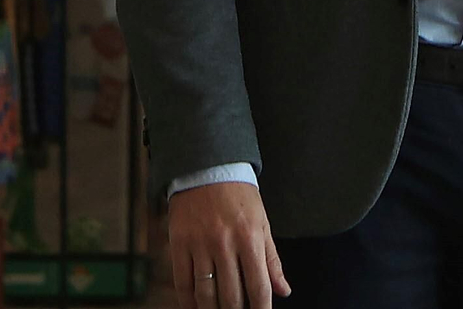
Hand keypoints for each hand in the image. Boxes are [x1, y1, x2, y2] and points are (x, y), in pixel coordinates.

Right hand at [169, 181, 290, 308]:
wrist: (207, 168)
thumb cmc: (239, 196)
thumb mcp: (262, 223)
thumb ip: (272, 260)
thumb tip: (284, 290)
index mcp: (250, 237)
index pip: (259, 286)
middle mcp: (225, 243)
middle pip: (231, 296)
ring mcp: (200, 244)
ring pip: (206, 294)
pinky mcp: (179, 244)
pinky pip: (183, 283)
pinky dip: (188, 302)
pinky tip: (196, 308)